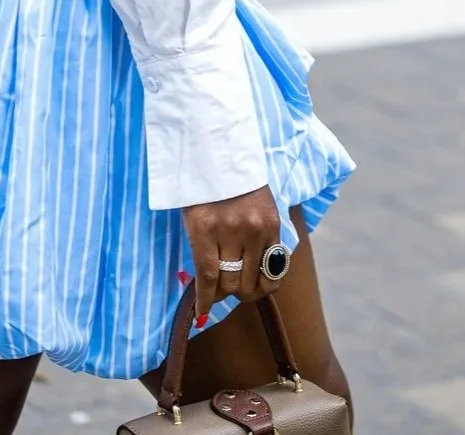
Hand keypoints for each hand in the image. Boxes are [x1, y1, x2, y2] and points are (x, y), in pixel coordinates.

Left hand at [182, 186, 281, 320]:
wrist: (224, 151)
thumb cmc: (201, 187)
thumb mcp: (191, 215)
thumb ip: (199, 249)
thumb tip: (207, 288)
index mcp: (204, 226)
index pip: (208, 277)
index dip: (205, 300)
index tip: (202, 312)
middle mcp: (231, 229)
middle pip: (231, 283)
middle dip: (223, 293)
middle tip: (219, 290)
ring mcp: (256, 228)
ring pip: (252, 281)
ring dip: (243, 289)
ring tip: (238, 284)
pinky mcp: (274, 225)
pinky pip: (273, 269)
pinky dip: (265, 282)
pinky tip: (257, 281)